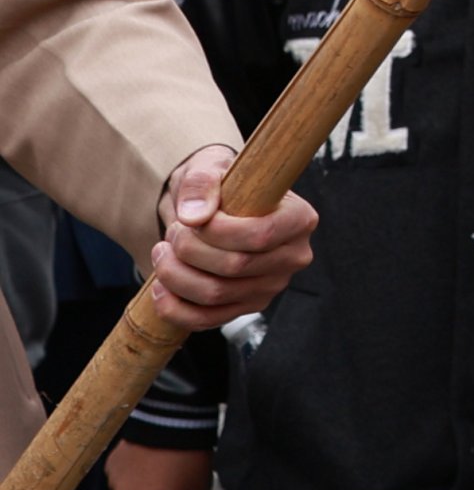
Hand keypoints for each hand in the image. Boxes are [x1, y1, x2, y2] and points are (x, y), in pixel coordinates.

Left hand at [149, 148, 314, 328]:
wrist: (213, 210)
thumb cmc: (221, 187)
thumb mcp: (210, 169)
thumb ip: (202, 184)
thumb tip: (194, 216)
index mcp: (299, 219)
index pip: (261, 234)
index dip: (217, 231)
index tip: (190, 219)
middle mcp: (293, 256)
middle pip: (235, 266)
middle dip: (189, 250)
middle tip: (172, 233)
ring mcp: (271, 286)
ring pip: (216, 294)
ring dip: (176, 275)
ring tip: (162, 252)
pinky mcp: (246, 307)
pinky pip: (207, 319)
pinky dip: (175, 308)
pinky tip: (160, 288)